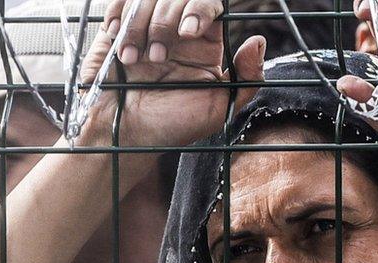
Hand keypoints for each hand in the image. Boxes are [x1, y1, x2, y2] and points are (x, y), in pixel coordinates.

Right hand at [78, 0, 266, 148]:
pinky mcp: (118, 29)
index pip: (210, 3)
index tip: (188, 30)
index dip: (200, 8)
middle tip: (158, 57)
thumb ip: (247, 77)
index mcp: (205, 43)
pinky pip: (120, 3)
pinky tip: (120, 45)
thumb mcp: (218, 108)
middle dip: (166, 22)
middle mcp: (178, 30)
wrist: (126, 135)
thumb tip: (259, 40)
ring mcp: (147, 27)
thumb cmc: (172, 125)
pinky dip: (119, 17)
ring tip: (134, 61)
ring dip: (140, 26)